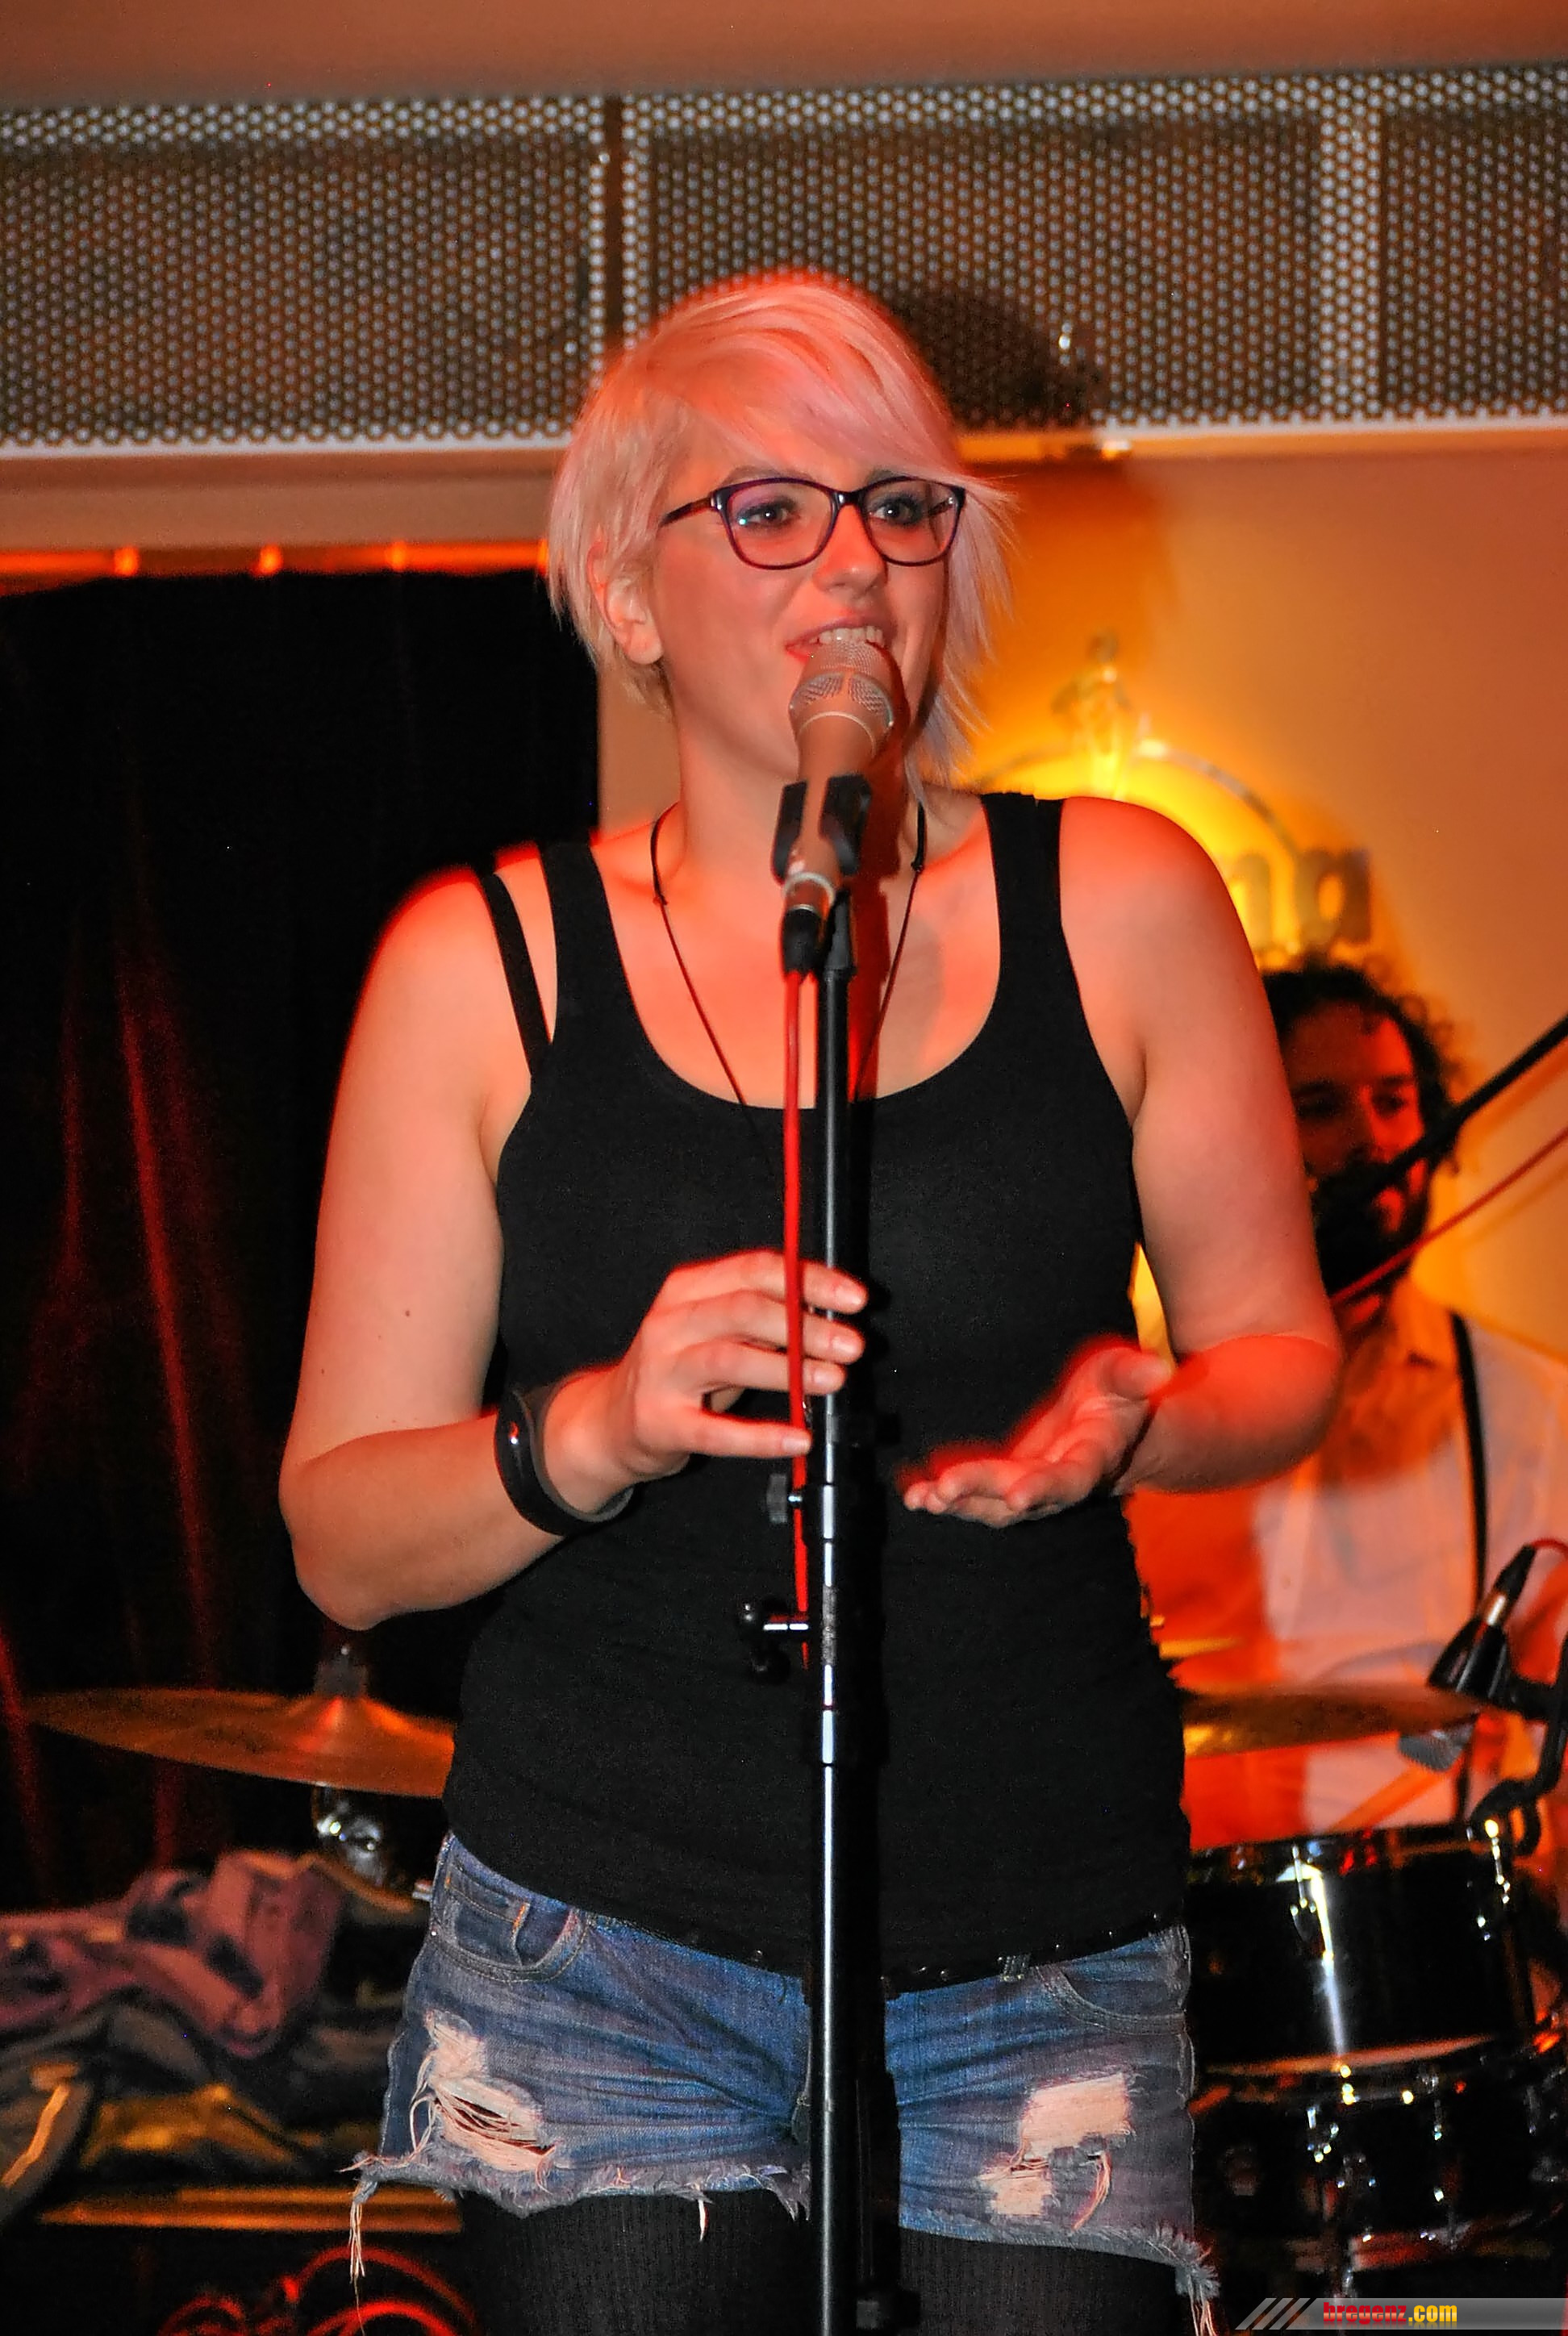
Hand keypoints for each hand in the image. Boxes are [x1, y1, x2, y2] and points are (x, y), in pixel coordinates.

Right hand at [540, 1252, 865, 1511]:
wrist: (608, 1421)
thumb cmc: (677, 1371)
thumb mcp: (712, 1330)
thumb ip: (762, 1317)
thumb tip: (830, 1316)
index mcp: (687, 1289)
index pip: (755, 1270)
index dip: (810, 1281)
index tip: (853, 1299)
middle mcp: (670, 1323)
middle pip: (744, 1309)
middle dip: (806, 1325)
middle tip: (852, 1344)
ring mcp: (661, 1373)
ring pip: (729, 1358)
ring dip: (789, 1369)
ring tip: (833, 1380)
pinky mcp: (659, 1422)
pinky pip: (715, 1432)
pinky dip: (761, 1437)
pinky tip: (798, 1438)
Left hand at [901, 1339, 1172, 1527]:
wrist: (1113, 1422)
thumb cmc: (1118, 1391)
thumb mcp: (1127, 1375)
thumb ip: (1136, 1375)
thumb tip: (1160, 1369)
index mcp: (1095, 1456)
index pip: (1071, 1478)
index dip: (1045, 1487)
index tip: (1017, 1493)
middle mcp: (1063, 1480)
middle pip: (1022, 1494)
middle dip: (982, 1492)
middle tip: (944, 1488)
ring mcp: (1034, 1487)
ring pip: (995, 1506)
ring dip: (960, 1504)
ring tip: (924, 1498)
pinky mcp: (1010, 1483)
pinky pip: (979, 1498)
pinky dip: (949, 1499)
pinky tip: (916, 1496)